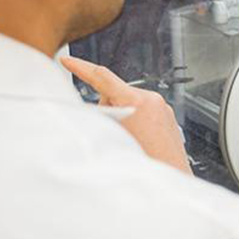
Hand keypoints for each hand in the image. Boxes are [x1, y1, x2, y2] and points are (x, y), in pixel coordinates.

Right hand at [61, 56, 192, 174]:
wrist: (170, 178)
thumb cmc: (144, 163)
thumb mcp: (112, 137)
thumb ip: (100, 117)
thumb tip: (94, 107)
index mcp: (135, 101)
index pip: (101, 77)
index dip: (80, 67)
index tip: (67, 60)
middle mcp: (151, 99)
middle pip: (115, 92)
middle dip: (108, 107)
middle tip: (112, 131)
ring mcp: (162, 106)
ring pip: (129, 101)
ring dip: (123, 115)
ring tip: (130, 140)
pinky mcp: (167, 115)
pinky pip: (143, 110)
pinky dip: (136, 120)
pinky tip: (139, 140)